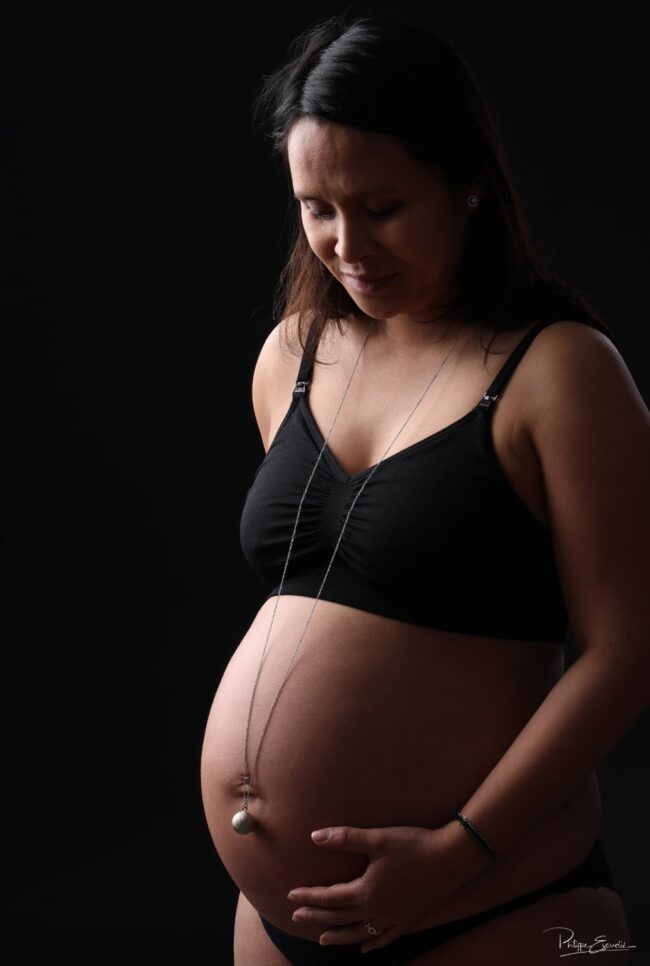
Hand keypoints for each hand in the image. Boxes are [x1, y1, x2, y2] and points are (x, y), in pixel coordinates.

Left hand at [286, 822, 474, 953]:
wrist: (451, 859)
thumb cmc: (413, 845)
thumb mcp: (377, 838)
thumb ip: (345, 838)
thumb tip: (314, 836)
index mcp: (366, 891)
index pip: (330, 897)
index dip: (309, 896)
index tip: (291, 896)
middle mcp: (377, 910)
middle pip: (340, 917)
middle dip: (316, 917)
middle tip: (296, 917)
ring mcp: (393, 917)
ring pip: (359, 932)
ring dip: (339, 936)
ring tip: (323, 939)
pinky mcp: (409, 918)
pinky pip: (386, 937)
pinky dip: (372, 943)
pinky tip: (364, 948)